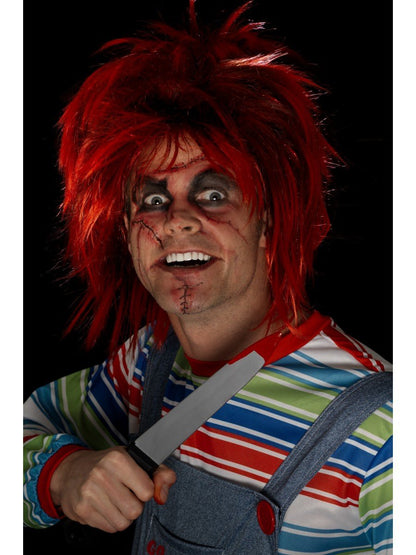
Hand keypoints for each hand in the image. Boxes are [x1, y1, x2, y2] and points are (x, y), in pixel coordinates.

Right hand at [49, 446, 175, 532]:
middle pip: (135, 510)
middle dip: (135, 505)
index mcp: (117, 459)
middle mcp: (101, 474)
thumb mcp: (134, 459)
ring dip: (123, 515)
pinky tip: (105, 506)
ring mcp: (89, 493)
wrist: (70, 471)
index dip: (146, 490)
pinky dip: (111, 521)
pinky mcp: (82, 510)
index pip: (147, 491)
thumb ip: (159, 473)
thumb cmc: (106, 464)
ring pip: (123, 523)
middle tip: (126, 494)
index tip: (138, 484)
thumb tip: (163, 494)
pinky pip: (109, 528)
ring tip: (116, 500)